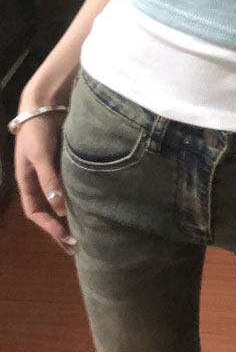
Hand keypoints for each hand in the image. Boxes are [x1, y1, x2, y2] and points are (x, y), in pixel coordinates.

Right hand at [14, 115, 76, 254]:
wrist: (45, 104)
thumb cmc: (37, 130)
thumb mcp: (40, 155)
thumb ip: (48, 179)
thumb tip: (59, 209)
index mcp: (27, 181)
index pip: (35, 211)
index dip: (48, 227)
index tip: (64, 239)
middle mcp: (39, 181)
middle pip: (48, 211)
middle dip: (59, 229)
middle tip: (75, 246)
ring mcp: (52, 174)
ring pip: (59, 202)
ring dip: (69, 217)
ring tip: (84, 233)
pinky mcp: (65, 166)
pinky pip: (70, 188)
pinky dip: (78, 199)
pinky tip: (91, 207)